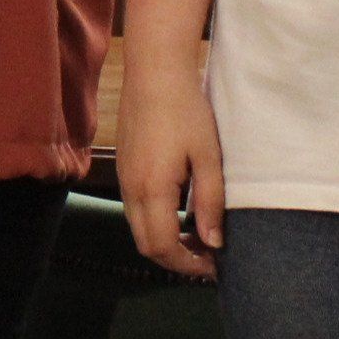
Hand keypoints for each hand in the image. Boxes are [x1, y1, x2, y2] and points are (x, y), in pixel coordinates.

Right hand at [117, 45, 228, 280]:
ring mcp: (124, 178)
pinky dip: (156, 222)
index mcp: (153, 189)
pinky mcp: (124, 167)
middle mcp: (132, 189)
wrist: (155, 73)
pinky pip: (135, 209)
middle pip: (146, 245)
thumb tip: (214, 243)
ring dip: (165, 240)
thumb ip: (210, 203)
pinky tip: (179, 210)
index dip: (188, 264)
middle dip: (176, 259)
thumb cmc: (186, 111)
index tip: (214, 265)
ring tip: (197, 235)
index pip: (163, 247)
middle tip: (208, 257)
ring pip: (138, 228)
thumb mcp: (208, 158)